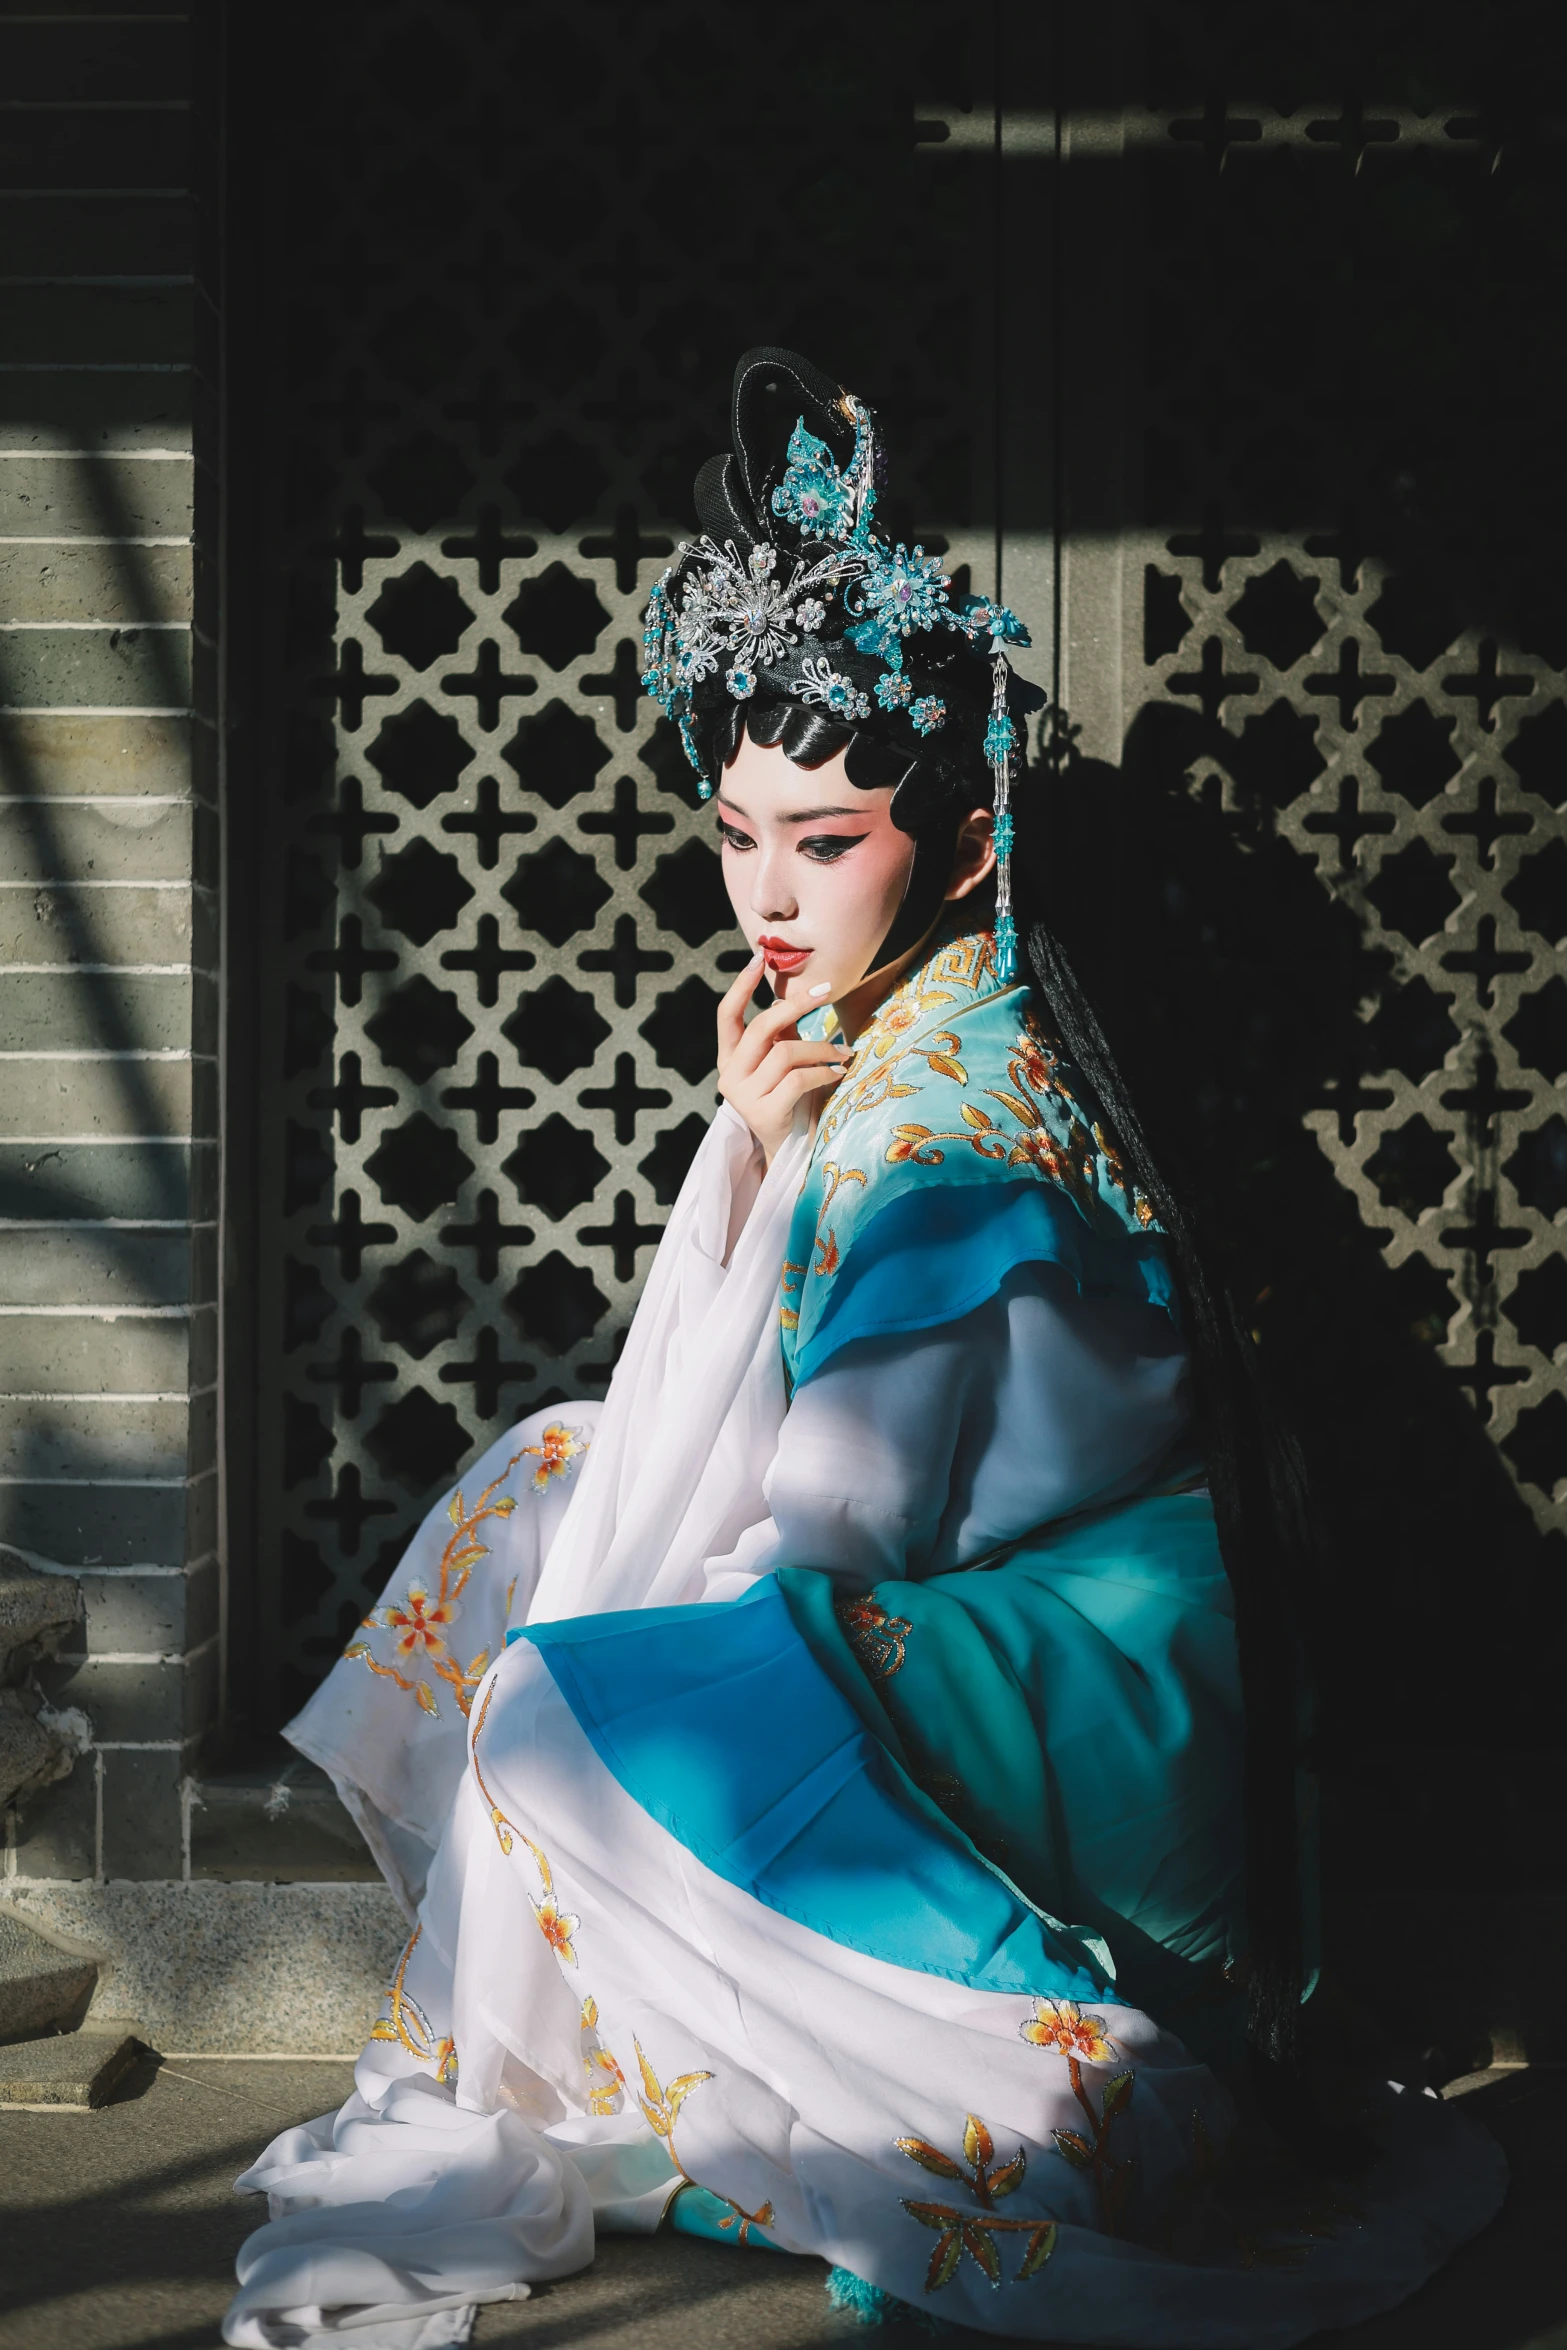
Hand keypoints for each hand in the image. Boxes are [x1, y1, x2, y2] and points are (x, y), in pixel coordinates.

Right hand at [716, 952, 849, 1165]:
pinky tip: (838, 1073)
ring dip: (822, 1048)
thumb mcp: (782, 1060)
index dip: (740, 986)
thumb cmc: (789, 1098)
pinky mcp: (763, 1112)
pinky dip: (824, 1072)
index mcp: (729, 1058)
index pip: (726, 1015)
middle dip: (797, 1005)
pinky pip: (798, 1079)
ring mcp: (743, 1096)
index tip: (758, 959)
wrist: (790, 1148)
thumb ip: (782, 1032)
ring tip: (843, 1053)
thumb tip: (793, 993)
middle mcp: (729, 1075)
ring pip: (785, 1053)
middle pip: (761, 1027)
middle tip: (826, 991)